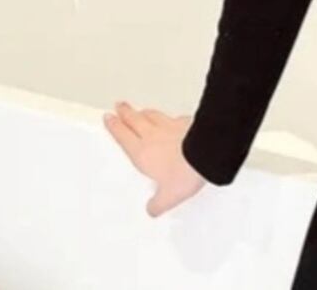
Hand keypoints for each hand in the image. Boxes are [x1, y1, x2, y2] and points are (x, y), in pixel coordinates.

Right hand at [103, 100, 207, 216]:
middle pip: (135, 120)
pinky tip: (172, 117)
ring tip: (140, 110)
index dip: (115, 126)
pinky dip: (168, 116)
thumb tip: (152, 209)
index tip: (109, 118)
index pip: (123, 136)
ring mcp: (170, 126)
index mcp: (142, 153)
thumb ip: (157, 204)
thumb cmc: (186, 170)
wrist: (207, 153)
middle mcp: (153, 136)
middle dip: (126, 112)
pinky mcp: (186, 122)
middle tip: (120, 106)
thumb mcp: (168, 197)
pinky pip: (174, 117)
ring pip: (152, 115)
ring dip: (144, 112)